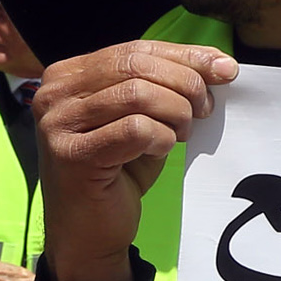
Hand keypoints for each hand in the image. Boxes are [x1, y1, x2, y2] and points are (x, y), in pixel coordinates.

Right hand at [35, 43, 236, 280]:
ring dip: (175, 113)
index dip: (186, 56)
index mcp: (68, 74)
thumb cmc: (119, 172)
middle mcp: (53, 92)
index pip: (135, 48)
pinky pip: (135, 129)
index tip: (227, 70)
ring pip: (138, 94)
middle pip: (136, 65)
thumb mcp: (145, 118)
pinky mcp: (71, 154)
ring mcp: (57, 123)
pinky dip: (161, 138)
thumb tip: (221, 64)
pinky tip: (161, 150)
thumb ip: (168, 86)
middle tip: (205, 110)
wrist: (89, 232)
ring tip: (181, 134)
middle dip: (185, 84)